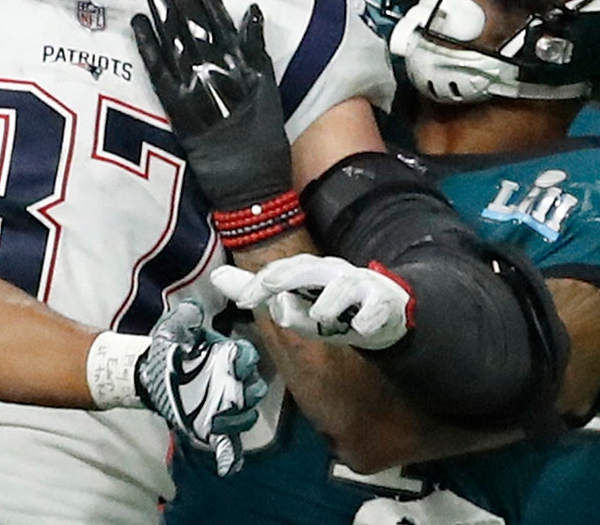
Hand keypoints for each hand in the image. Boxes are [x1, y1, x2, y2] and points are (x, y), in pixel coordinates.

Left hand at [130, 0, 291, 213]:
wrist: (249, 181)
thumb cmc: (264, 137)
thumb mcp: (270, 87)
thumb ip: (258, 48)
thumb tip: (252, 10)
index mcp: (239, 63)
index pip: (219, 20)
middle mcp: (214, 70)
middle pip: (191, 26)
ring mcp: (191, 86)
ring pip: (172, 40)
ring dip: (160, 12)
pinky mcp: (173, 106)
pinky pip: (156, 69)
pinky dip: (146, 45)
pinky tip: (137, 24)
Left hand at [139, 301, 267, 476]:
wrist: (152, 374)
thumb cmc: (168, 350)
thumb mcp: (173, 330)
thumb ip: (184, 319)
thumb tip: (193, 308)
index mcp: (228, 356)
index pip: (248, 358)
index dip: (246, 360)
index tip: (238, 362)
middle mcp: (233, 382)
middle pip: (254, 389)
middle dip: (246, 392)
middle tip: (231, 394)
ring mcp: (225, 406)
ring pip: (244, 415)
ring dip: (235, 419)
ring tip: (217, 419)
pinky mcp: (213, 426)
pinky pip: (229, 443)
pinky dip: (231, 455)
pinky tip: (228, 464)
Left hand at [213, 254, 413, 349]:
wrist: (384, 309)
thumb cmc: (332, 304)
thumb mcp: (294, 299)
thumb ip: (258, 290)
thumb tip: (216, 277)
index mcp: (308, 270)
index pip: (281, 270)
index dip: (262, 283)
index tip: (244, 300)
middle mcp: (331, 272)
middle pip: (310, 270)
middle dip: (290, 278)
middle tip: (272, 293)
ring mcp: (358, 285)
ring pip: (343, 286)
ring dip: (331, 300)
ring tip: (320, 314)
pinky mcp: (382, 302)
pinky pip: (376, 308)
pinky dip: (369, 318)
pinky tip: (361, 329)